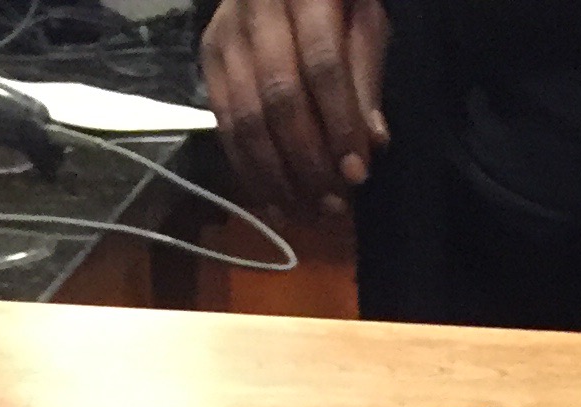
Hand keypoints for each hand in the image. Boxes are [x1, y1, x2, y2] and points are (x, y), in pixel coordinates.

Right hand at [202, 0, 388, 216]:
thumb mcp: (363, 17)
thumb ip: (365, 70)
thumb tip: (372, 141)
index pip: (322, 62)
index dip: (339, 122)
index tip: (357, 173)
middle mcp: (256, 8)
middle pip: (279, 95)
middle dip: (308, 159)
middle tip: (333, 206)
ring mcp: (226, 33)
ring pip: (247, 115)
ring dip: (277, 176)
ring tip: (306, 213)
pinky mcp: (208, 56)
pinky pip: (224, 123)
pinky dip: (248, 169)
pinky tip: (273, 201)